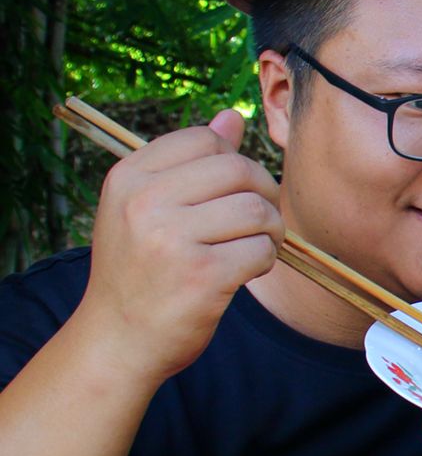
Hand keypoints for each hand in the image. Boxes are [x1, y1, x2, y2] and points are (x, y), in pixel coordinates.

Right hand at [78, 110, 282, 383]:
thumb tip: (233, 116)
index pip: (206, 140)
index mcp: (129, 177)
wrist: (118, 339)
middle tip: (257, 223)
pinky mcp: (201, 276)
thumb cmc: (140, 270)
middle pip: (239, 171)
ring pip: (256, 210)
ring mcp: (171, 239)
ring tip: (252, 248)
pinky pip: (261, 251)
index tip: (232, 192)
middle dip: (263, 195)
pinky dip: (265, 261)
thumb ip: (191, 161)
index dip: (234, 164)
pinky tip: (245, 272)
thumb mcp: (147, 208)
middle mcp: (144, 202)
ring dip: (269, 232)